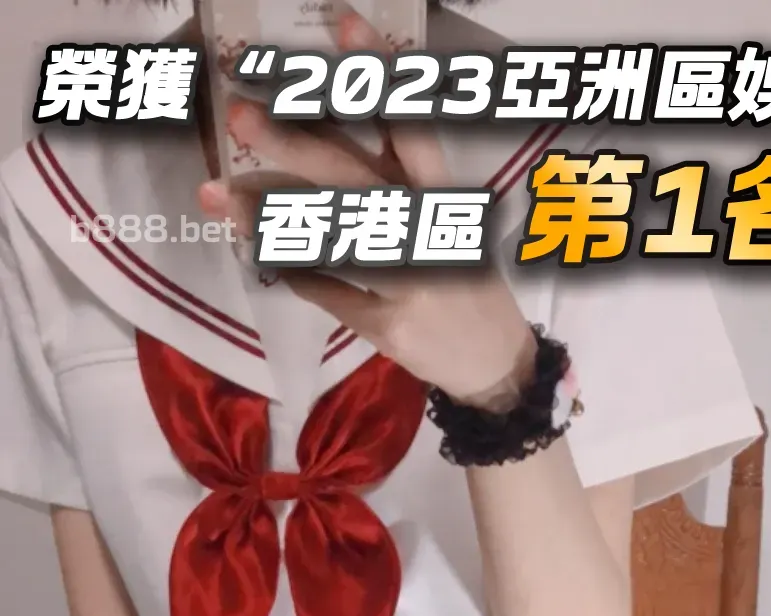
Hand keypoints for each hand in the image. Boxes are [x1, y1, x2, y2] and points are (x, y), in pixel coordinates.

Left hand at [199, 7, 535, 406]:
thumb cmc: (463, 281)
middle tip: (238, 116)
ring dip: (264, 216)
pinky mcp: (389, 327)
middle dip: (291, 144)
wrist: (496, 366)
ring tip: (213, 196)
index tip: (343, 22)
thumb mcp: (447, 220)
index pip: (409, 124)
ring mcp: (408, 284)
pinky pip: (327, 293)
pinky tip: (270, 259)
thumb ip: (397, 182)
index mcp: (441, 196)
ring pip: (325, 240)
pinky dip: (297, 274)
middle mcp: (425, 233)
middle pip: (350, 178)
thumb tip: (320, 137)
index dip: (376, 75)